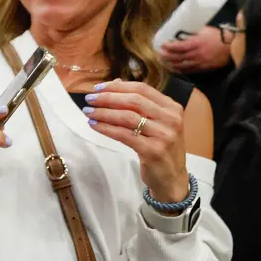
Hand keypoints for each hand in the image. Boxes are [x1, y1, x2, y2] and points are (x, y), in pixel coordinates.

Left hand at [84, 80, 188, 202]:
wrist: (172, 178)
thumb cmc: (160, 147)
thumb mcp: (155, 122)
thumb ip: (138, 103)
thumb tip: (115, 83)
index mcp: (172, 108)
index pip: (142, 89)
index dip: (117, 87)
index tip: (98, 88)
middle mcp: (171, 119)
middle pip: (134, 101)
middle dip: (108, 98)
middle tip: (89, 99)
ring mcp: (164, 135)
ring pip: (128, 117)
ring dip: (104, 113)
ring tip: (88, 112)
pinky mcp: (153, 151)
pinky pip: (124, 135)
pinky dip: (106, 128)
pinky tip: (94, 125)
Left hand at [159, 26, 229, 72]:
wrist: (232, 47)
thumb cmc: (219, 36)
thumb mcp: (205, 30)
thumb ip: (193, 33)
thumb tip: (182, 32)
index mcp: (196, 43)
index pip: (178, 47)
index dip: (169, 47)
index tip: (162, 45)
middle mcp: (196, 54)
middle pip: (177, 57)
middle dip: (166, 56)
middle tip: (160, 54)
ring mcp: (199, 62)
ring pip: (181, 65)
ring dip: (170, 64)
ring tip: (164, 61)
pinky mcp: (203, 68)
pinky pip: (188, 70)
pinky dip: (179, 69)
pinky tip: (174, 68)